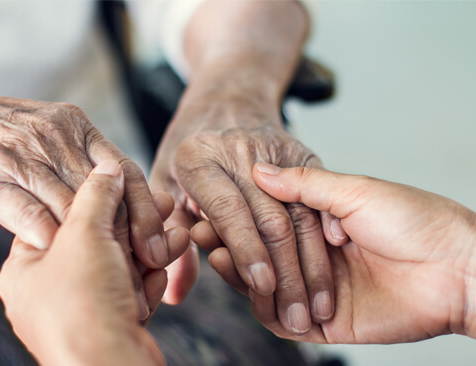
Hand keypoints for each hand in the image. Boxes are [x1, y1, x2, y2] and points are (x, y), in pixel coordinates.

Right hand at [0, 78, 169, 270]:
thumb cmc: (0, 138)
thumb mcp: (50, 139)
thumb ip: (82, 168)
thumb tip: (121, 208)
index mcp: (77, 127)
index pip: (125, 170)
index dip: (147, 209)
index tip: (160, 244)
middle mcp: (55, 137)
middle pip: (106, 192)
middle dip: (129, 231)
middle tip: (146, 263)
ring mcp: (21, 155)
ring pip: (71, 205)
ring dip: (92, 243)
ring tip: (111, 272)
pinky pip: (26, 212)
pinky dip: (47, 237)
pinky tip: (60, 256)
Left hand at [0, 160, 169, 364]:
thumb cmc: (83, 306)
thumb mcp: (85, 235)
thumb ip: (96, 194)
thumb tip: (106, 167)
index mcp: (25, 269)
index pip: (60, 219)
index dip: (96, 199)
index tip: (124, 184)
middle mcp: (49, 291)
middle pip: (96, 243)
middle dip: (133, 224)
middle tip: (160, 204)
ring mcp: (81, 311)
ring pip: (120, 266)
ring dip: (149, 248)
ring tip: (175, 232)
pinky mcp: (109, 325)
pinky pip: (131, 289)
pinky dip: (151, 277)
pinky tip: (169, 261)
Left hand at [151, 92, 342, 334]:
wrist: (225, 100)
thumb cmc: (188, 152)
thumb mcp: (165, 185)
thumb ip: (170, 238)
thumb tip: (174, 295)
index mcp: (198, 158)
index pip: (228, 211)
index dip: (247, 252)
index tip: (263, 289)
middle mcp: (238, 149)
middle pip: (270, 218)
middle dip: (287, 272)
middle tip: (297, 316)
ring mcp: (274, 147)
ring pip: (300, 213)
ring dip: (313, 264)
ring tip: (320, 305)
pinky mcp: (300, 151)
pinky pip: (319, 197)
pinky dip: (328, 235)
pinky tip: (336, 268)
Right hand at [225, 163, 475, 342]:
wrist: (457, 267)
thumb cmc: (414, 220)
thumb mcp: (354, 191)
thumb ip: (303, 186)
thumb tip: (259, 170)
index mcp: (320, 227)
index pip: (267, 224)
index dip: (238, 216)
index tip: (208, 204)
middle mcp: (314, 259)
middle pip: (260, 257)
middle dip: (229, 244)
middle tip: (202, 230)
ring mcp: (317, 291)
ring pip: (266, 289)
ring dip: (238, 273)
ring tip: (217, 253)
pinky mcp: (325, 324)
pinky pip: (282, 320)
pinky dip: (261, 307)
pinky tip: (243, 286)